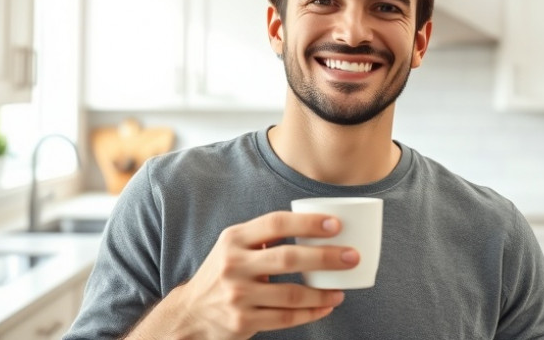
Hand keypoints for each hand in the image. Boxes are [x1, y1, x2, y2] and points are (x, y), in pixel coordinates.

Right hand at [127, 211, 359, 338]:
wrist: (191, 312)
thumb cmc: (223, 273)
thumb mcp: (234, 246)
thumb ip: (264, 236)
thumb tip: (315, 226)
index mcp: (234, 238)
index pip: (276, 223)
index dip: (308, 223)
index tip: (336, 225)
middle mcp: (234, 264)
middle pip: (288, 258)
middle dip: (326, 257)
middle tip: (352, 256)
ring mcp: (238, 295)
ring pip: (291, 293)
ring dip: (322, 291)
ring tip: (341, 288)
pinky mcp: (243, 321)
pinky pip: (286, 318)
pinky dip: (310, 313)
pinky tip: (326, 306)